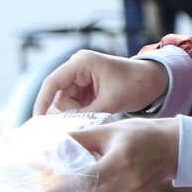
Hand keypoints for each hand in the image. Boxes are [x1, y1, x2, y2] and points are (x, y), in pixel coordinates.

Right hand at [33, 50, 167, 116]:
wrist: (154, 81)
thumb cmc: (135, 84)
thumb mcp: (112, 101)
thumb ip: (88, 114)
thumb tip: (67, 129)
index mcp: (81, 63)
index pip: (52, 82)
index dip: (42, 101)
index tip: (37, 121)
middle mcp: (77, 67)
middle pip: (59, 96)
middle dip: (68, 112)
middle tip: (85, 123)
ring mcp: (81, 78)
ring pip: (66, 103)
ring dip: (77, 114)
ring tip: (97, 117)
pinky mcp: (86, 88)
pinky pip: (75, 104)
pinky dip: (82, 113)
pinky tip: (95, 116)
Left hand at [70, 118, 177, 191]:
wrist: (172, 148)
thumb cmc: (139, 135)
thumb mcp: (108, 130)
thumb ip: (80, 140)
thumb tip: (52, 150)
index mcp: (120, 161)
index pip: (88, 180)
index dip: (65, 189)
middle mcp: (128, 182)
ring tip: (68, 187)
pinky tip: (90, 187)